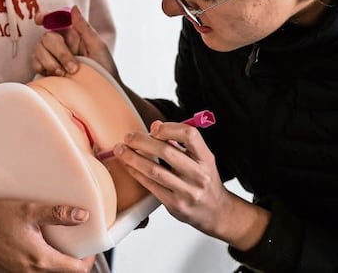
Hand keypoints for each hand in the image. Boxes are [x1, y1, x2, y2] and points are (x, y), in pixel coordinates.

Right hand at [0, 199, 96, 272]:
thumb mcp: (29, 210)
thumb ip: (57, 214)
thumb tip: (81, 216)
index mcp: (40, 259)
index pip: (77, 270)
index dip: (88, 260)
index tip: (89, 249)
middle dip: (74, 263)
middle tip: (77, 247)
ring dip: (58, 265)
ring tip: (59, 248)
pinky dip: (42, 267)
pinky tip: (40, 251)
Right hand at [32, 5, 116, 77]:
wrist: (101, 97)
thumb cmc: (105, 72)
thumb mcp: (98, 48)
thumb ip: (84, 28)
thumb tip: (74, 8)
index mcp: (74, 35)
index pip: (56, 20)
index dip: (46, 17)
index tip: (40, 20)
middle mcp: (61, 44)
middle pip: (47, 37)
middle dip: (59, 52)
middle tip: (73, 67)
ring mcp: (52, 57)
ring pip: (38, 50)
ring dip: (51, 62)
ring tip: (64, 74)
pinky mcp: (46, 70)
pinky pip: (35, 63)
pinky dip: (42, 68)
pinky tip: (54, 76)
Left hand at [113, 120, 265, 246]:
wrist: (216, 212)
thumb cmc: (205, 181)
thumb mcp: (201, 159)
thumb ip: (181, 143)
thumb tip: (155, 127)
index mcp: (206, 158)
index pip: (189, 135)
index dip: (168, 128)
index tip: (153, 128)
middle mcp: (199, 174)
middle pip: (166, 151)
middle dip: (142, 141)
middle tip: (128, 137)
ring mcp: (187, 191)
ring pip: (154, 170)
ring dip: (133, 158)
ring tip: (121, 150)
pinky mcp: (175, 204)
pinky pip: (150, 185)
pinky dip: (136, 173)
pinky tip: (128, 166)